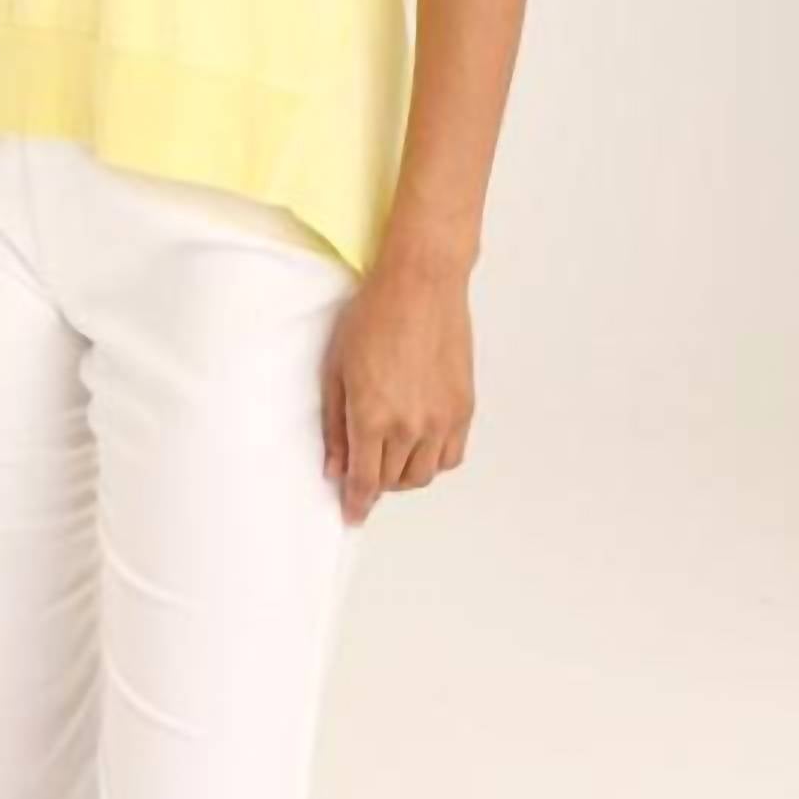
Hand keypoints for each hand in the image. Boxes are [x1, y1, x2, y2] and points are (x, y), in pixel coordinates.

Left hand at [320, 248, 474, 524]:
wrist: (421, 284)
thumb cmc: (372, 316)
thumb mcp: (336, 367)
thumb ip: (334, 424)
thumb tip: (335, 468)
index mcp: (372, 416)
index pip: (364, 481)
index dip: (356, 503)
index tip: (352, 514)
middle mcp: (410, 426)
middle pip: (392, 481)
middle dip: (375, 482)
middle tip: (364, 469)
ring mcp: (441, 419)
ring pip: (423, 474)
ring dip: (403, 474)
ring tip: (390, 455)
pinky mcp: (464, 408)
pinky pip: (451, 456)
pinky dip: (434, 460)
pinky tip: (420, 444)